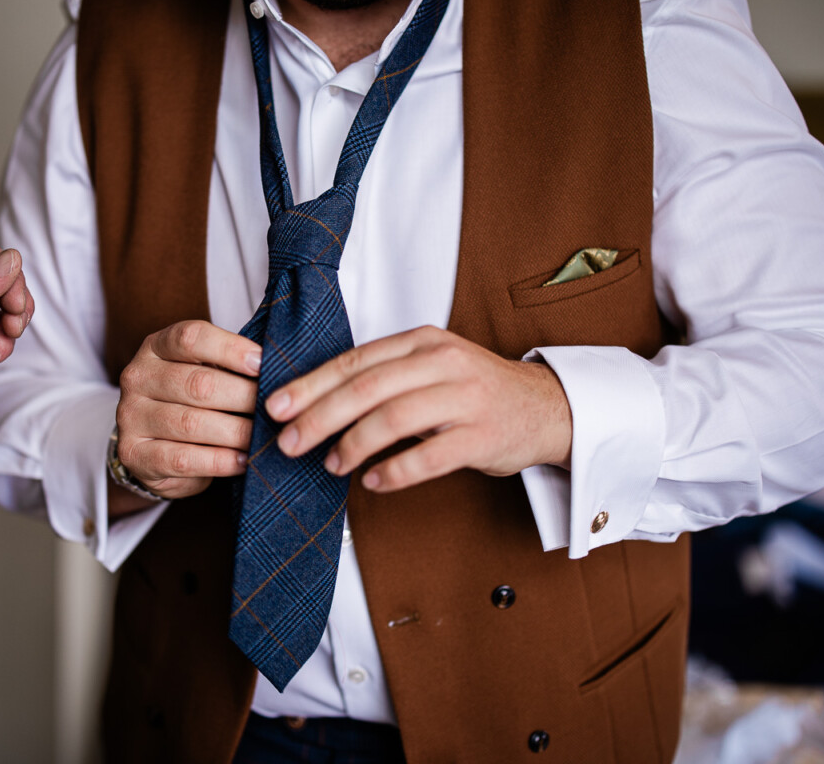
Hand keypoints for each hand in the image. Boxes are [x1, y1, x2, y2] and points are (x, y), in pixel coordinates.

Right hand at [114, 320, 260, 505]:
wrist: (152, 445)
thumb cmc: (190, 401)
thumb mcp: (203, 371)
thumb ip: (228, 365)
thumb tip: (275, 368)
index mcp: (155, 347)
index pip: (191, 338)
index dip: (230, 349)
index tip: (262, 364)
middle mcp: (137, 377)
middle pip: (197, 383)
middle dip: (243, 397)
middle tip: (274, 408)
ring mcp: (131, 417)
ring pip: (191, 423)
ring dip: (236, 432)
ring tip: (262, 437)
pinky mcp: (134, 455)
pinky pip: (183, 459)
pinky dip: (220, 461)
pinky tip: (244, 460)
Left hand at [264, 326, 571, 491]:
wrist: (546, 407)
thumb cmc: (474, 391)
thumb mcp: (430, 367)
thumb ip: (382, 377)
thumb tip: (312, 403)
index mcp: (422, 342)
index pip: (355, 361)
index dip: (311, 384)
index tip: (276, 406)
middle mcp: (442, 363)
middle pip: (367, 388)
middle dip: (320, 416)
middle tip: (290, 442)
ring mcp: (465, 399)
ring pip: (394, 419)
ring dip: (353, 445)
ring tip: (331, 465)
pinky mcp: (481, 436)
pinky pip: (428, 457)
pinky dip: (394, 471)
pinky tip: (372, 481)